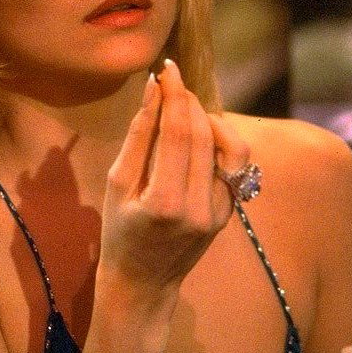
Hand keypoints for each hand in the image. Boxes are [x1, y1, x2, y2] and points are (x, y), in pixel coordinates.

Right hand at [98, 60, 246, 297]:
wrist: (144, 283)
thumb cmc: (119, 232)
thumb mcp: (117, 184)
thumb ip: (139, 136)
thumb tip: (154, 91)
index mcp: (165, 202)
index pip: (178, 132)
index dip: (174, 94)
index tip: (167, 69)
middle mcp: (200, 207)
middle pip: (204, 134)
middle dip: (189, 101)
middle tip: (172, 84)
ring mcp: (221, 212)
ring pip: (231, 146)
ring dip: (211, 119)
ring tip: (187, 111)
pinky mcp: (230, 212)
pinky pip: (234, 165)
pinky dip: (220, 141)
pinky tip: (199, 136)